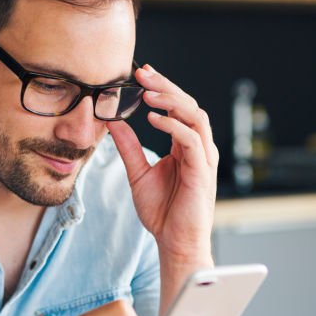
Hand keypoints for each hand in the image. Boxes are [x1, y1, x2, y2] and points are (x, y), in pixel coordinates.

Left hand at [107, 65, 218, 262]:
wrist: (175, 241)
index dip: (161, 89)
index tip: (139, 74)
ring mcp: (203, 158)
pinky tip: (154, 119)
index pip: (177, 108)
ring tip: (148, 93)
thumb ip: (128, 146)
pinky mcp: (202, 170)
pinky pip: (192, 140)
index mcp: (185, 146)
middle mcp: (198, 147)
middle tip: (142, 73)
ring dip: (171, 101)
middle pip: (188, 104)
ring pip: (195, 116)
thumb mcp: (137, 173)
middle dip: (165, 86)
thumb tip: (112, 122)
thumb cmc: (163, 211)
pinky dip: (173, 126)